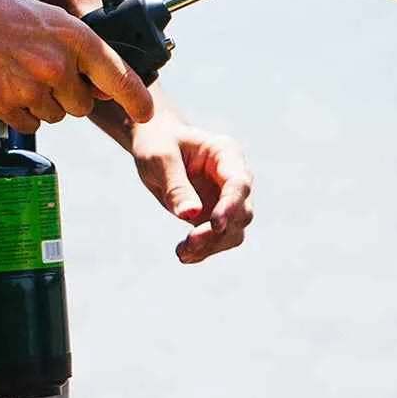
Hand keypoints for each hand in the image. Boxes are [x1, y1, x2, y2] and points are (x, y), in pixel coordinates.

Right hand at [0, 0, 153, 133]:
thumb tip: (105, 89)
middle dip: (70, 95)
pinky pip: (30, 124)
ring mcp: (32, 88)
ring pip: (57, 115)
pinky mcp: (8, 106)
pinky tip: (5, 85)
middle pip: (84, 104)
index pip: (119, 76)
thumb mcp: (50, 21)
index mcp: (75, 38)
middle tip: (42, 71)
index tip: (146, 112)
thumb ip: (81, 53)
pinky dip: (21, 112)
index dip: (137, 98)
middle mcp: (58, 65)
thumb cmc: (1, 18)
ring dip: (43, 103)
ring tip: (18, 73)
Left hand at [131, 118, 253, 262]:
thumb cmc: (158, 143)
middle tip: (189, 242)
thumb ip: (176, 185)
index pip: (239, 183)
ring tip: (182, 252)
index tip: (216, 225)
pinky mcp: (215, 215)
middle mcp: (234, 178)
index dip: (231, 206)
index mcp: (226, 154)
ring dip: (212, 246)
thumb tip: (191, 215)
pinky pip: (217, 240)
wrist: (154, 144)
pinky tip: (183, 254)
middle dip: (219, 232)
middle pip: (242, 212)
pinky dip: (203, 250)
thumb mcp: (161, 158)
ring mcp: (227, 198)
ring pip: (234, 231)